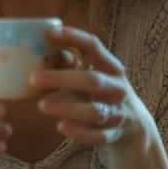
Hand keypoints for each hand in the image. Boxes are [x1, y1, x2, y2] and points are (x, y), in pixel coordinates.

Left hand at [31, 26, 149, 146]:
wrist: (134, 127)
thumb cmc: (100, 95)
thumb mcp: (89, 76)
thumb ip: (67, 66)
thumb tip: (37, 53)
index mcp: (110, 67)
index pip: (94, 47)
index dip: (73, 38)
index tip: (50, 33)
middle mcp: (117, 88)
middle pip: (92, 80)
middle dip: (62, 78)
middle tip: (33, 78)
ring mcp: (118, 112)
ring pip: (95, 110)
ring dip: (68, 108)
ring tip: (42, 106)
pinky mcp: (114, 134)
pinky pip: (98, 135)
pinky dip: (80, 132)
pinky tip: (61, 126)